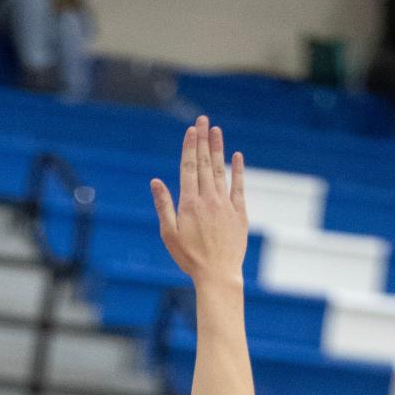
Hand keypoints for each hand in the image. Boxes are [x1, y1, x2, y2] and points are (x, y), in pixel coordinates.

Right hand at [150, 115, 247, 285]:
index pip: (189, 168)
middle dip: (203, 140)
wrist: (218, 274)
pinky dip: (238, 171)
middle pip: (205, 164)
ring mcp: (225, 205)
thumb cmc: (190, 258)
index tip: (191, 130)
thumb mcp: (169, 234)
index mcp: (189, 203)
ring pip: (221, 171)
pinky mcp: (239, 213)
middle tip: (203, 120)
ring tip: (216, 130)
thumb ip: (164, 206)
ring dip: (218, 149)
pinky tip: (237, 156)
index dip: (190, 147)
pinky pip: (239, 187)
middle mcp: (208, 199)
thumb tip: (155, 182)